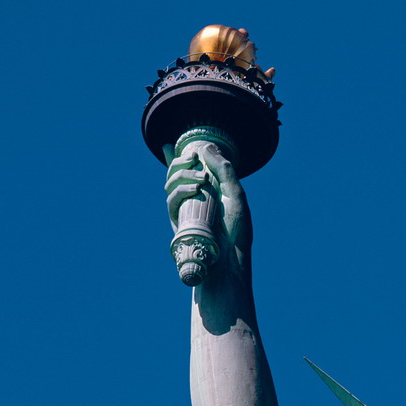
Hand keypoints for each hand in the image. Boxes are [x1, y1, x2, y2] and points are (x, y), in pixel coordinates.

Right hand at [163, 138, 250, 279]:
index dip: (178, 157)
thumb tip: (207, 147)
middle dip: (181, 161)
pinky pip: (171, 200)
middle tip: (193, 156)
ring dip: (183, 174)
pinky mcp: (178, 221)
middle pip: (177, 173)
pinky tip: (195, 189)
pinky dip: (180, 190)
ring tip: (202, 179)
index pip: (192, 169)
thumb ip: (224, 170)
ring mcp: (185, 210)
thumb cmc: (236, 232)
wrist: (230, 261)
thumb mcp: (236, 196)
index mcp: (210, 192)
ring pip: (171, 183)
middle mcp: (195, 199)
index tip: (169, 144)